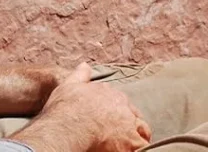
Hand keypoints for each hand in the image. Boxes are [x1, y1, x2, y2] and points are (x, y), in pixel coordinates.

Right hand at [11, 63, 150, 151]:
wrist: (68, 128)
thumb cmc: (65, 108)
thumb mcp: (68, 86)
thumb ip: (79, 75)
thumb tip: (85, 65)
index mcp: (108, 92)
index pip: (118, 99)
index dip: (114, 109)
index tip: (108, 116)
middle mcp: (121, 105)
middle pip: (131, 113)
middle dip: (128, 120)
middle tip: (119, 131)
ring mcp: (128, 123)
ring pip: (142, 128)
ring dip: (137, 134)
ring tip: (129, 142)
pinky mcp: (132, 141)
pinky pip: (142, 145)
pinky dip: (139, 148)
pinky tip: (132, 149)